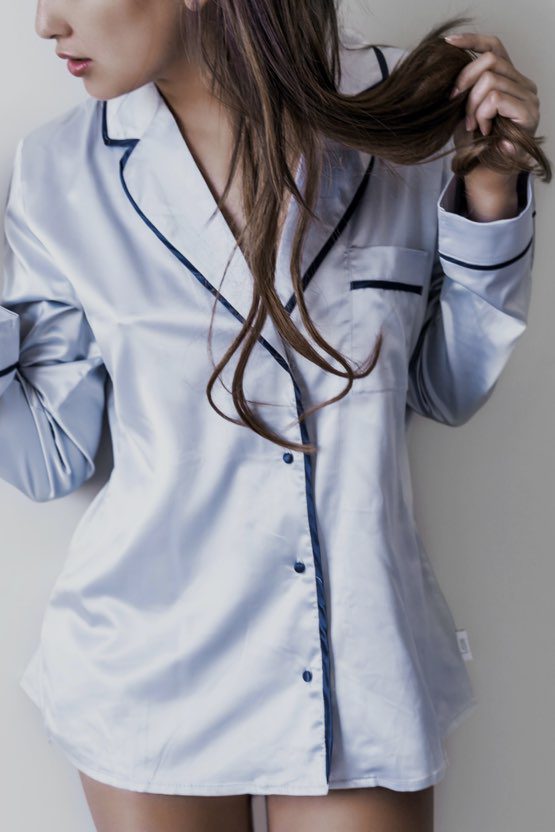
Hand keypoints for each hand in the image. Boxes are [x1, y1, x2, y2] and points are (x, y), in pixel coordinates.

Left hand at [444, 31, 539, 217]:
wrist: (483, 173)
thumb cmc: (473, 143)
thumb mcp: (462, 108)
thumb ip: (464, 85)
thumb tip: (448, 58)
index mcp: (509, 79)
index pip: (494, 46)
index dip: (471, 40)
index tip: (447, 44)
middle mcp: (524, 84)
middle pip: (490, 60)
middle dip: (465, 82)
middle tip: (457, 106)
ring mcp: (529, 97)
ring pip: (491, 79)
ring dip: (472, 104)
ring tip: (471, 124)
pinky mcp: (528, 112)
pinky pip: (496, 98)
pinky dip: (481, 113)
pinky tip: (481, 128)